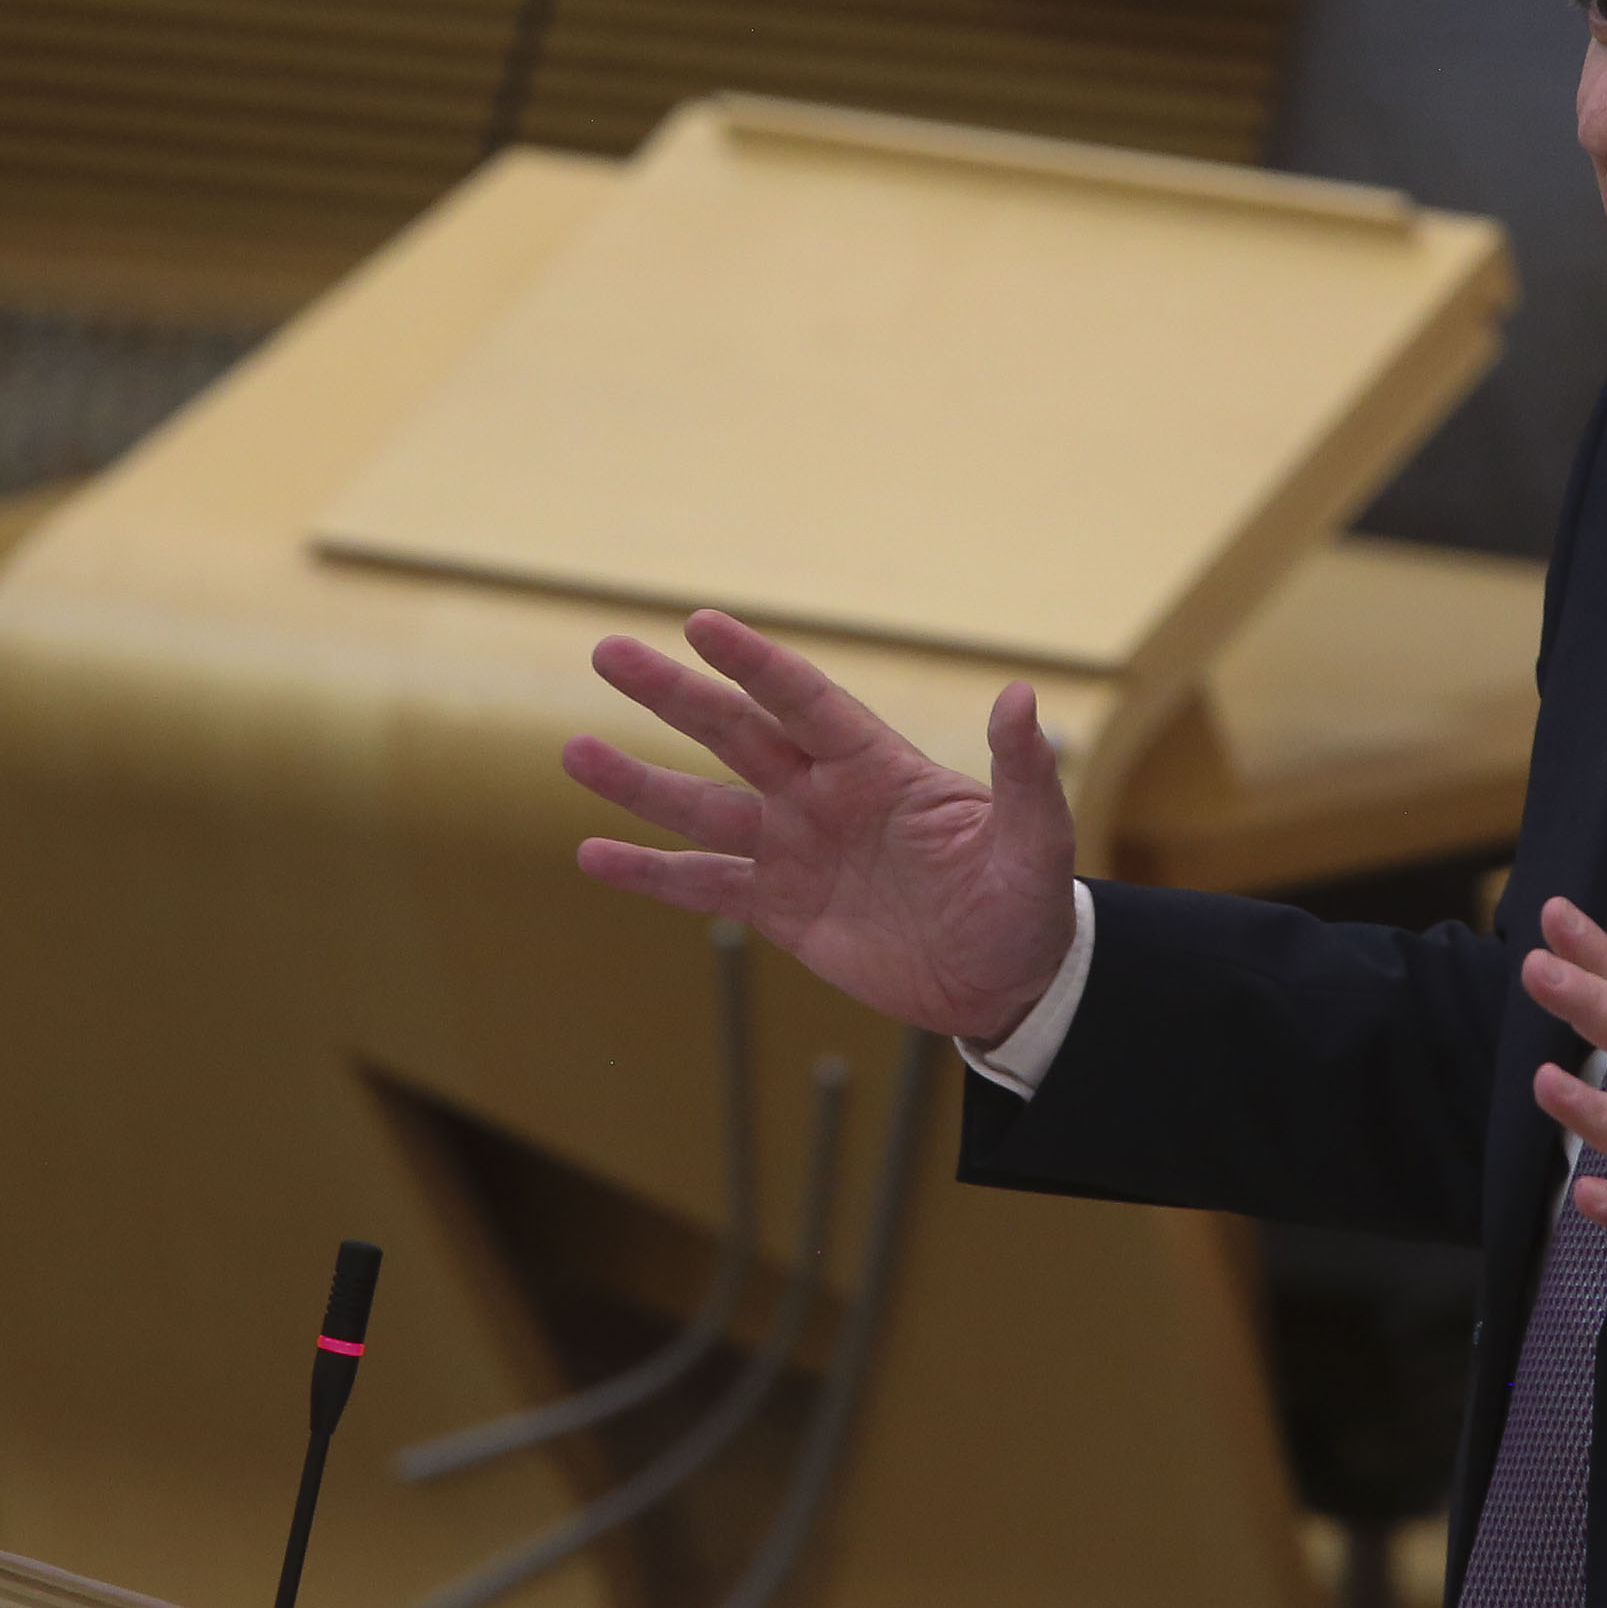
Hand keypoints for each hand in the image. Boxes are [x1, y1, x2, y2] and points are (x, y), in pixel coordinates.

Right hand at [565, 609, 1079, 1043]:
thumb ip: (1022, 771)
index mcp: (880, 768)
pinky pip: (704, 885)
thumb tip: (1021, 696)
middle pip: (736, 734)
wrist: (1009, 983)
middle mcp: (826, 797)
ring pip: (703, 807)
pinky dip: (649, 873)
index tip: (700, 624)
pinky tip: (591, 854)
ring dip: (638, 781)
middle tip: (607, 651)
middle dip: (673, 695)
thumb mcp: (1033, 840)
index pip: (805, 701)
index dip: (755, 664)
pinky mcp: (783, 909)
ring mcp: (798, 850)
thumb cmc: (1028, 904)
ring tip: (572, 750)